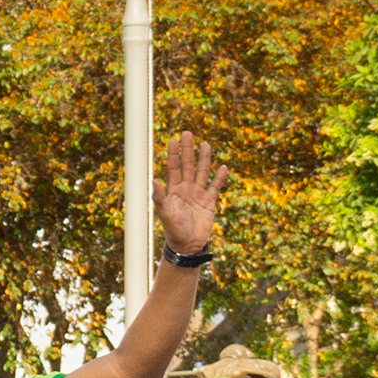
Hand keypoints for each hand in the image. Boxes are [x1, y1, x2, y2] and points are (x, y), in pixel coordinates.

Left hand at [156, 131, 228, 256]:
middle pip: (187, 165)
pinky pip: (215, 187)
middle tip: (188, 133)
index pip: (173, 167)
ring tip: (205, 144)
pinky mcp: (209, 202)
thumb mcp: (165, 213)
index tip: (173, 139)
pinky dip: (219, 178)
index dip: (173, 153)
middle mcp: (185, 189)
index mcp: (173, 190)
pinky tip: (223, 167)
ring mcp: (198, 194)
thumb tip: (153, 180)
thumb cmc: (173, 230)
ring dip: (204, 159)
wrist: (187, 245)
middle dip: (188, 150)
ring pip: (202, 172)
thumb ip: (159, 197)